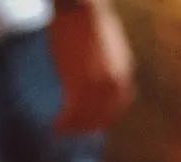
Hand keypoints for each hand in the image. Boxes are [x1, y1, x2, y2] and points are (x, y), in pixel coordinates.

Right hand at [51, 0, 135, 133]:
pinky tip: (56, 126)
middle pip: (103, 116)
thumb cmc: (88, 20)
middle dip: (87, 126)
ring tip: (61, 130)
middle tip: (72, 131)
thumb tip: (95, 75)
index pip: (117, 106)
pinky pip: (73, 112)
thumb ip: (107, 65)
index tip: (91, 124)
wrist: (81, 7)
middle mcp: (116, 84)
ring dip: (74, 127)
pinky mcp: (82, 84)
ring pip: (87, 117)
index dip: (103, 118)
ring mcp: (100, 86)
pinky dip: (64, 122)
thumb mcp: (107, 46)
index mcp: (124, 75)